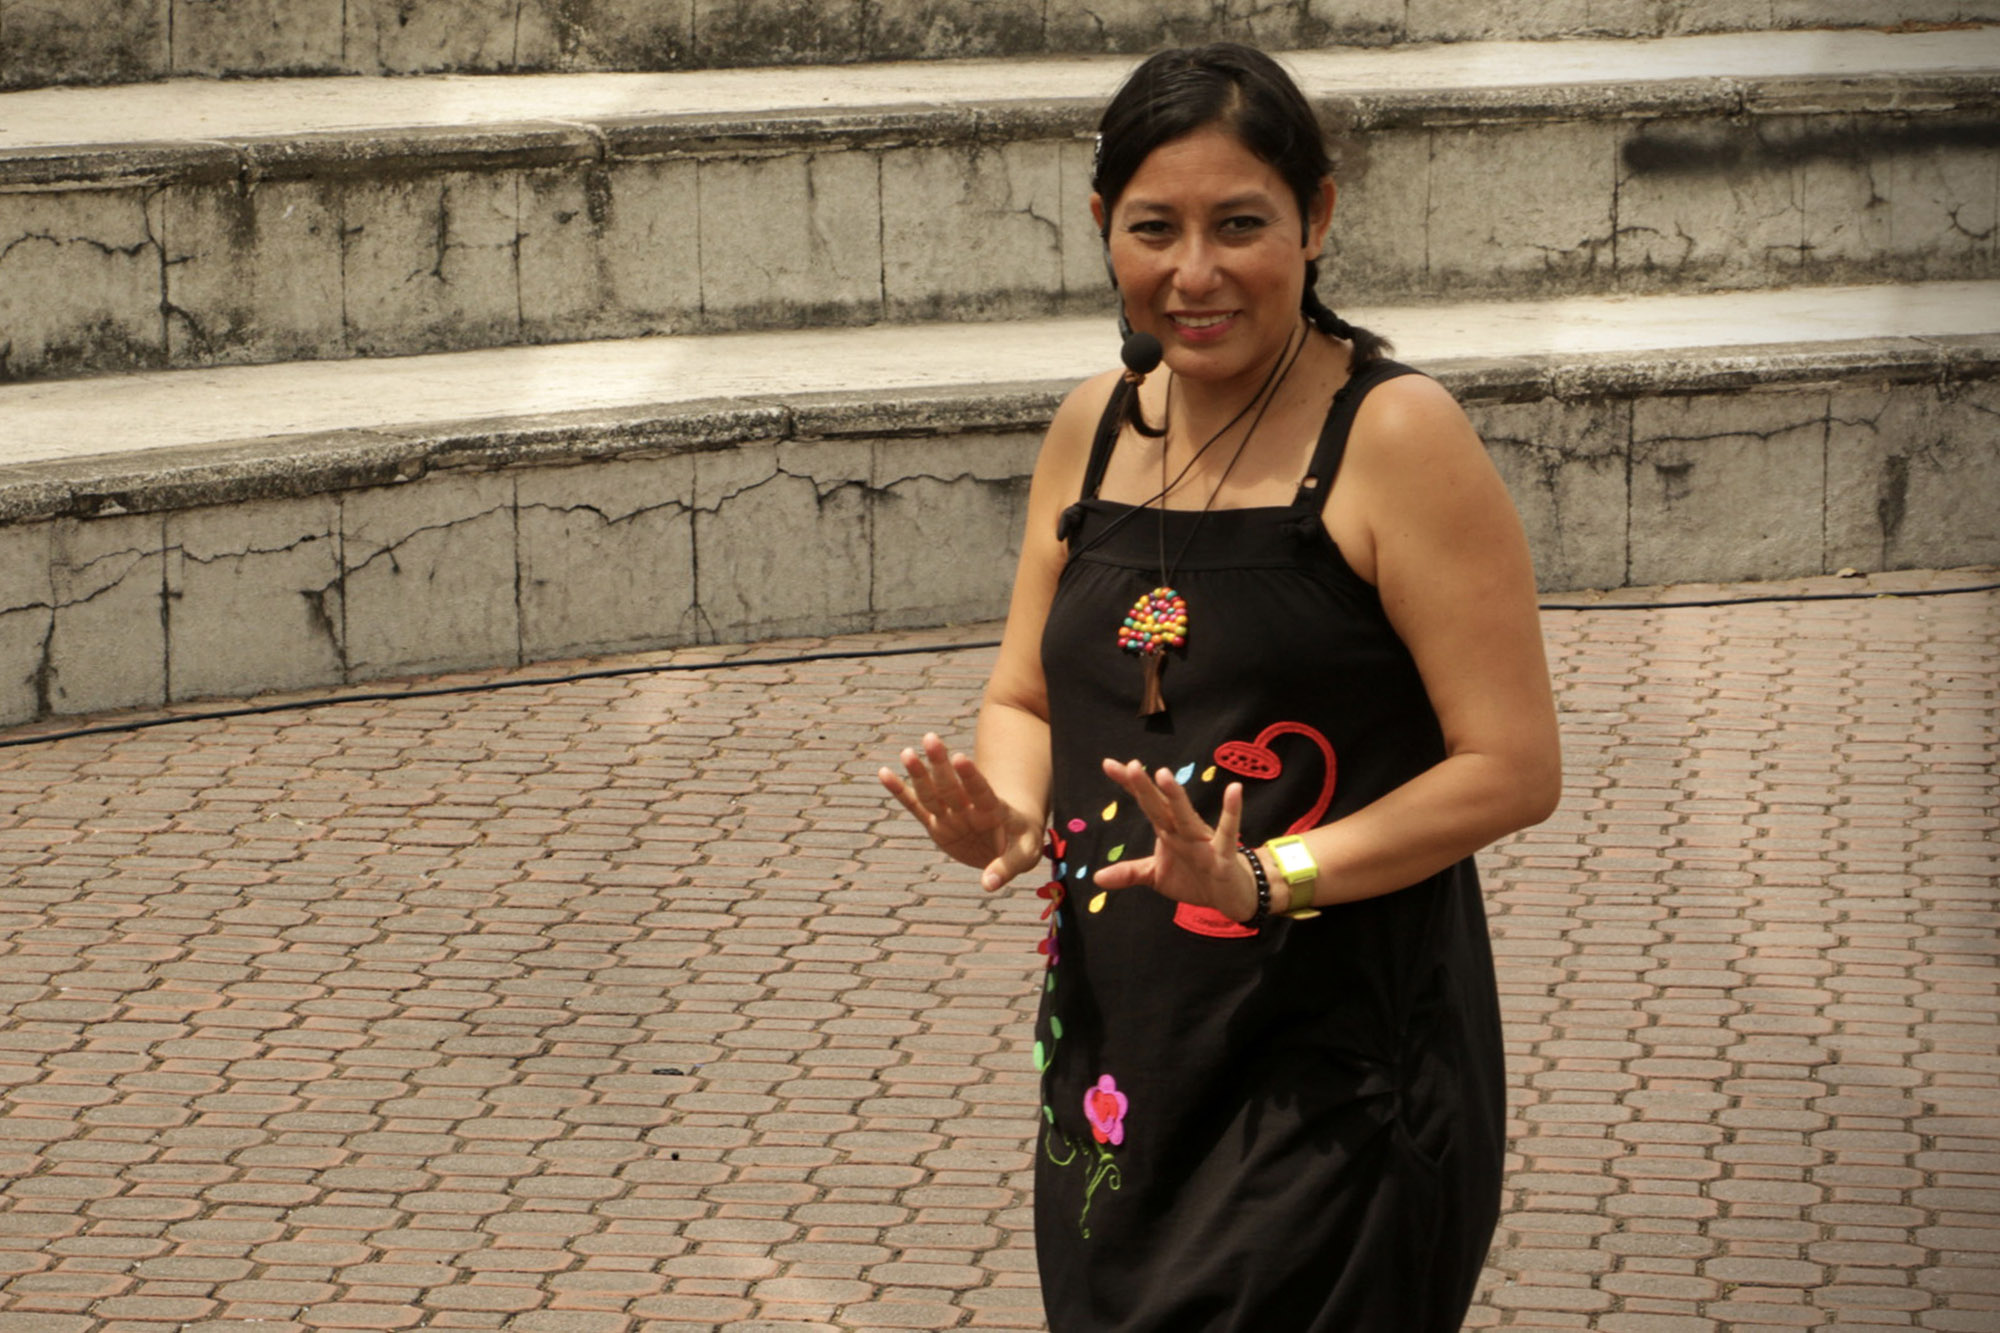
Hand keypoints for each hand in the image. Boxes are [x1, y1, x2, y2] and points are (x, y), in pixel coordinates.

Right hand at [879, 734, 1044, 891]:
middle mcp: (969, 807)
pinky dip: (900, 792)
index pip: (982, 791)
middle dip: (941, 764)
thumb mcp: (1024, 856)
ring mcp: (951, 814)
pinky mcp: (937, 825)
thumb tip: (987, 885)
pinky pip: (916, 807)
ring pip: (933, 792)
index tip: (960, 758)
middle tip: (930, 739)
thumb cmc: (1021, 844)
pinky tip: (884, 773)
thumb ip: (1006, 868)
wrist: (1010, 840)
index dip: (971, 776)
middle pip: (952, 786)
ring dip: (920, 774)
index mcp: (995, 809)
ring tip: (907, 753)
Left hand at [1093, 759, 1257, 921]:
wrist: (1230, 896)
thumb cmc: (1195, 877)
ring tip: (1164, 774)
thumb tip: (1096, 877)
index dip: (1129, 784)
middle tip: (1131, 766)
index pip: (1146, 803)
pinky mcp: (1223, 855)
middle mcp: (1183, 830)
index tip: (1108, 764)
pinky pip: (1228, 833)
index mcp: (1167, 830)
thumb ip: (1129, 873)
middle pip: (1161, 806)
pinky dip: (1231, 813)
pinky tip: (1234, 790)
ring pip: (1186, 817)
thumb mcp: (1156, 877)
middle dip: (1145, 788)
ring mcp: (1203, 840)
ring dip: (1176, 797)